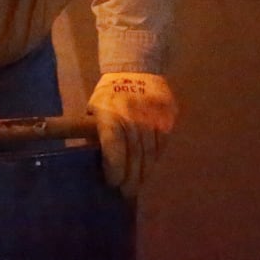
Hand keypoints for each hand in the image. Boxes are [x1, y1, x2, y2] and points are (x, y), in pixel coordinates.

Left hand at [87, 72, 177, 198]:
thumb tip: (91, 162)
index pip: (113, 146)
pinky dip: (154, 158)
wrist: (137, 67)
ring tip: (138, 184)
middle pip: (134, 155)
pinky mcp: (168, 117)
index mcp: (110, 114)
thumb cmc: (109, 94)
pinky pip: (162, 144)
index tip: (112, 182)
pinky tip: (148, 166)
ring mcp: (153, 117)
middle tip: (126, 192)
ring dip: (144, 172)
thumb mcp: (94, 110)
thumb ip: (94, 134)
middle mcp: (133, 116)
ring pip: (151, 153)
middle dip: (131, 178)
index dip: (114, 168)